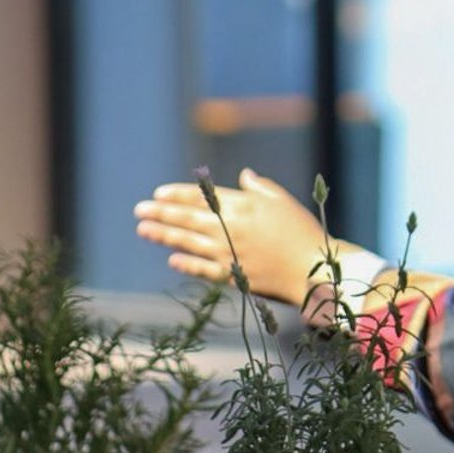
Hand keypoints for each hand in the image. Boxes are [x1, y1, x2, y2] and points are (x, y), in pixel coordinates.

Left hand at [133, 169, 326, 306]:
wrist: (313, 269)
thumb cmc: (302, 231)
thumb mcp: (283, 201)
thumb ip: (260, 188)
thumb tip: (244, 176)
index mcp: (242, 205)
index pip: (200, 196)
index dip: (177, 195)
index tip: (158, 194)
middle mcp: (230, 228)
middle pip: (187, 218)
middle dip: (160, 213)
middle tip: (139, 210)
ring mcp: (229, 253)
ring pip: (188, 242)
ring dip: (164, 235)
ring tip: (144, 230)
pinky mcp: (233, 276)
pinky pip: (203, 269)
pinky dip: (186, 264)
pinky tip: (172, 259)